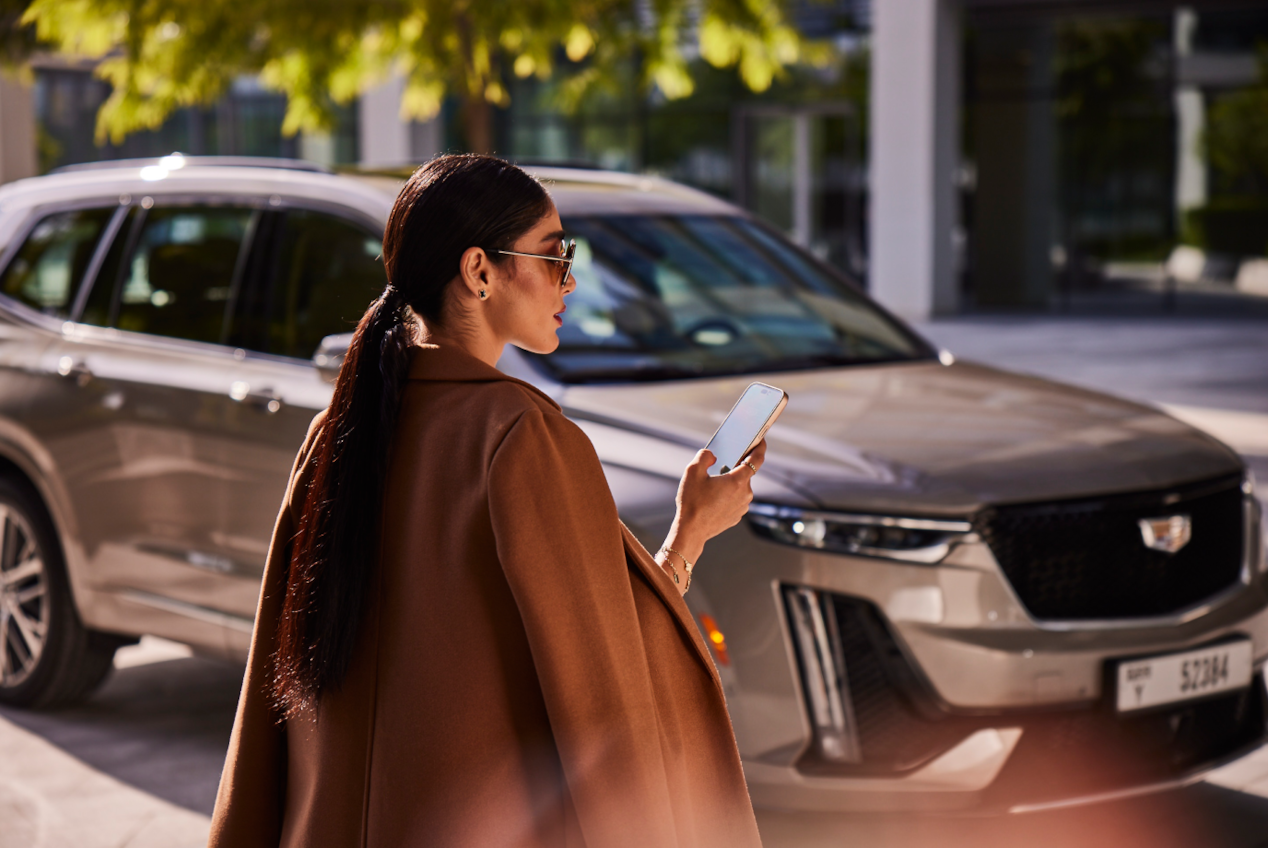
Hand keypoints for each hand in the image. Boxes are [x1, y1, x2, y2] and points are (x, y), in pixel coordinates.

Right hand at [663, 440, 766, 565]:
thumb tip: (713, 455)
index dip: (760, 447)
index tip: (761, 440)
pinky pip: (735, 500)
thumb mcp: (692, 471)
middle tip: (718, 467)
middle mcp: (745, 494)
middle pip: (744, 474)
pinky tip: (712, 499)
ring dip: (729, 483)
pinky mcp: (737, 516)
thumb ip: (705, 456)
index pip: (757, 459)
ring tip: (711, 487)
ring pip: (739, 488)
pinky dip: (727, 496)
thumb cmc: (692, 501)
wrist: (691, 530)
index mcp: (738, 481)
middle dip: (733, 468)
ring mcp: (742, 507)